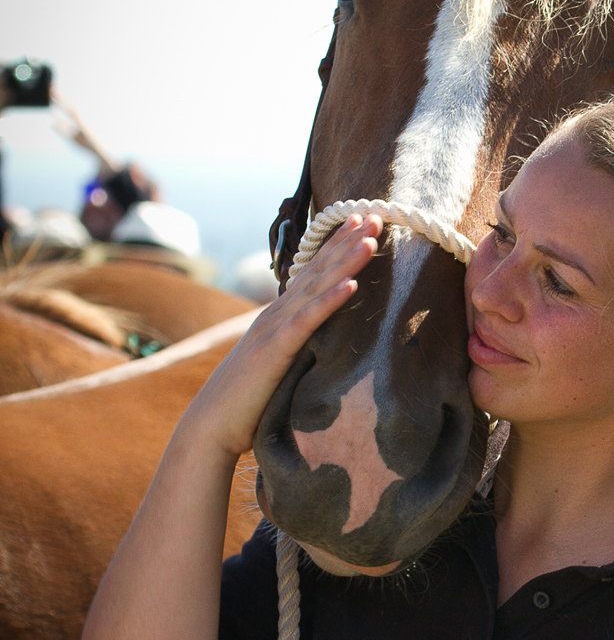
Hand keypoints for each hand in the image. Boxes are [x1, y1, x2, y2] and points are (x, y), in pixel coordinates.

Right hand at [182, 213, 381, 458]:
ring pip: (316, 287)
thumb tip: (325, 345)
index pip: (313, 272)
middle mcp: (276, 314)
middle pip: (317, 269)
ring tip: (370, 237)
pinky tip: (352, 285)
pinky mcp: (275, 350)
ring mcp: (274, 329)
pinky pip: (307, 322)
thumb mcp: (278, 366)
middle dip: (347, 240)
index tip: (363, 222)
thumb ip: (299, 349)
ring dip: (345, 261)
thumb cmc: (247, 402)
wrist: (211, 425)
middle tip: (376, 213)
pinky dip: (330, 301)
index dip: (338, 245)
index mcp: (279, 316)